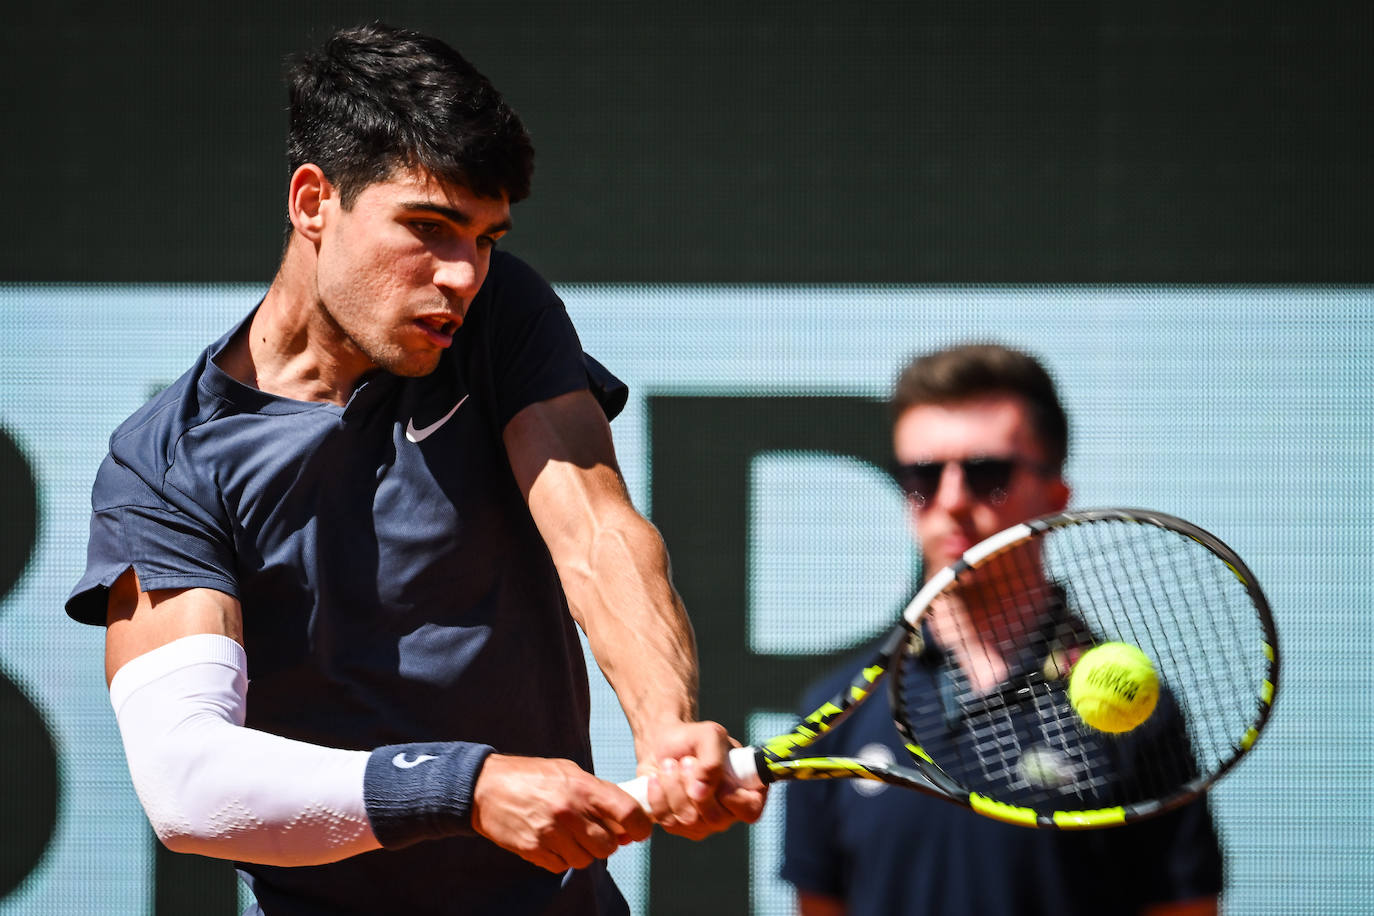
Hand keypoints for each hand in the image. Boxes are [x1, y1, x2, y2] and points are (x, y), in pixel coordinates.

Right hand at [471, 754, 652, 872]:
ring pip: (586, 860)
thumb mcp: (569, 772)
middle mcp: (569, 811)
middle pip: (609, 845)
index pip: (627, 812)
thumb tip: (627, 819)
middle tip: (596, 833)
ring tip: (570, 836)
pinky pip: (562, 866)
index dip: (640, 826)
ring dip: (584, 853)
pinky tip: (553, 842)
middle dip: (607, 843)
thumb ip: (599, 793)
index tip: (639, 831)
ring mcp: (550, 833)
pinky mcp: (534, 849)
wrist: (485, 787)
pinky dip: (562, 859)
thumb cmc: (532, 777)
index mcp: (582, 787)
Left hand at [638, 721, 766, 839]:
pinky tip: (657, 778)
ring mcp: (704, 824)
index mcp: (746, 790)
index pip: (750, 810)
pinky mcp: (679, 827)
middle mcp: (728, 812)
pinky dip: (658, 796)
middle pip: (715, 818)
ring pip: (689, 820)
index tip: (714, 776)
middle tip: (686, 760)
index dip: (733, 798)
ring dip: (674, 786)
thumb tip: (701, 792)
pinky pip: (667, 821)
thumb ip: (713, 760)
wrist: (662, 745)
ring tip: (669, 764)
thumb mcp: (709, 735)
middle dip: (694, 786)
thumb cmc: (693, 739)